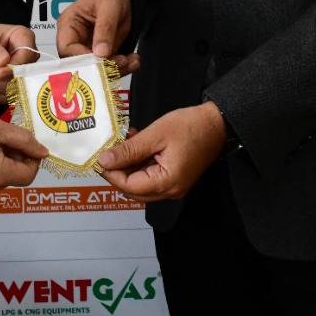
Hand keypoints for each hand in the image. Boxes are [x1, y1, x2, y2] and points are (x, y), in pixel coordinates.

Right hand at [55, 0, 139, 75]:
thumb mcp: (109, 7)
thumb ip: (105, 29)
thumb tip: (100, 53)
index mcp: (68, 24)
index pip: (67, 49)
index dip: (81, 59)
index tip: (101, 62)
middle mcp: (74, 39)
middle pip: (80, 63)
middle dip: (102, 67)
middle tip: (122, 62)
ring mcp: (87, 48)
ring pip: (96, 69)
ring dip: (115, 69)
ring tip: (131, 61)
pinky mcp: (100, 54)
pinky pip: (108, 66)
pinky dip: (122, 66)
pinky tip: (133, 61)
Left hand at [97, 102, 226, 201]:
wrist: (217, 123)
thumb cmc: (190, 126)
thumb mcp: (156, 134)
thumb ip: (129, 150)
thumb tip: (105, 161)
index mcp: (167, 182)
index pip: (129, 186)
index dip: (111, 174)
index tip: (98, 158)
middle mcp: (171, 191)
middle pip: (134, 190)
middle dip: (117, 172)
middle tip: (107, 151)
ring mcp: (174, 186)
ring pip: (141, 184)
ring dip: (128, 167)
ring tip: (123, 143)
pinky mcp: (176, 179)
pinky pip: (151, 178)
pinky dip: (140, 165)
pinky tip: (136, 145)